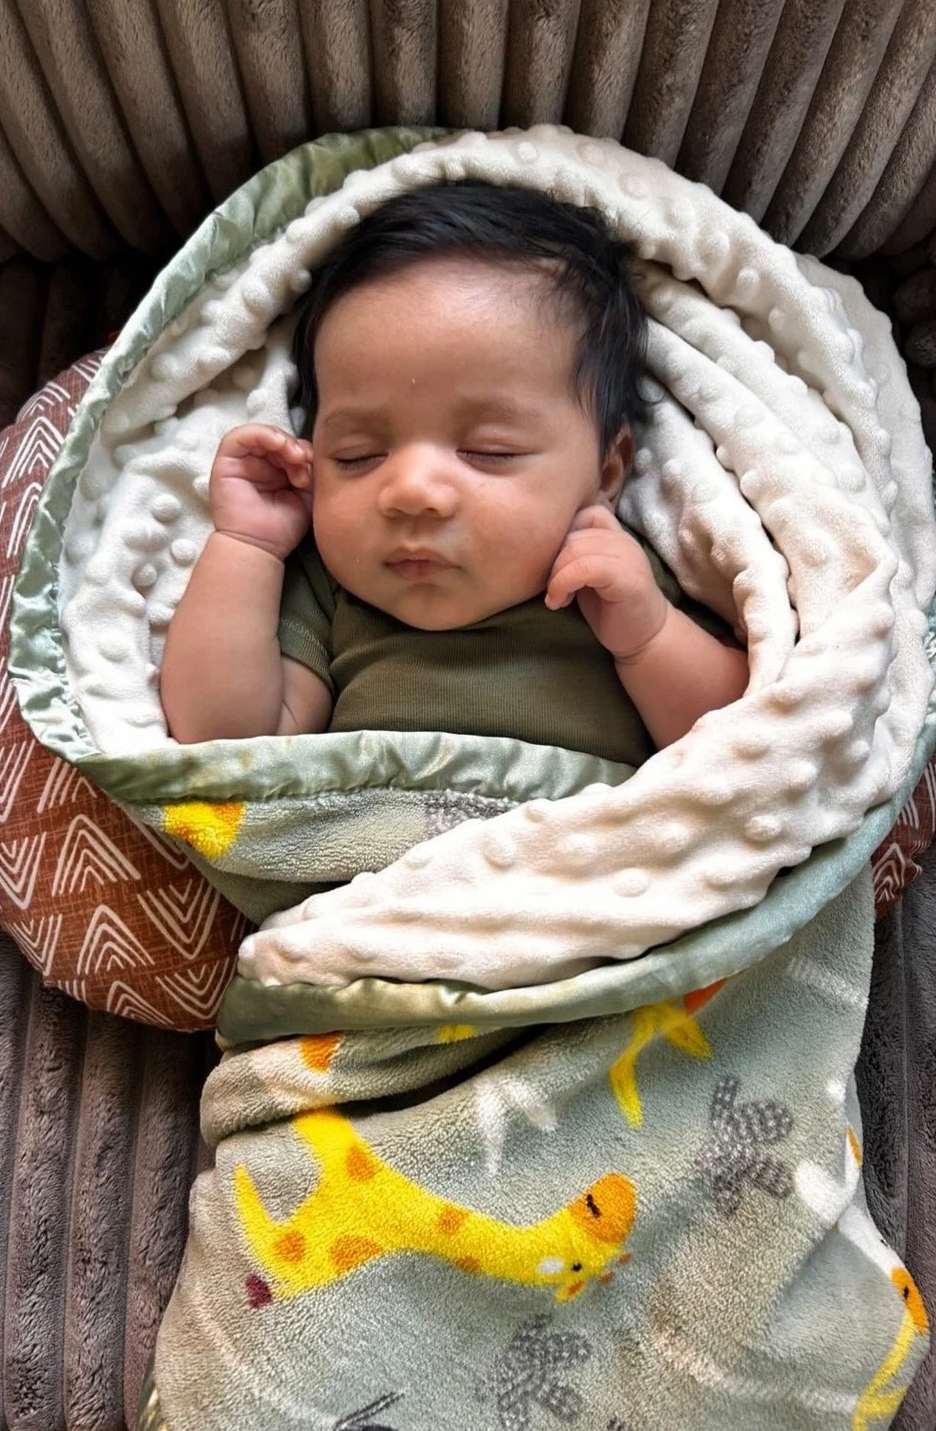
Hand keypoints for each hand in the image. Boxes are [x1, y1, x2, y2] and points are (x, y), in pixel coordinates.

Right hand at [209, 423, 313, 560]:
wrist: (260, 547)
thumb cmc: (282, 527)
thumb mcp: (306, 494)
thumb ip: (310, 471)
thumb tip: (311, 452)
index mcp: (276, 471)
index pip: (290, 447)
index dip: (304, 450)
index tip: (314, 465)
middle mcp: (258, 464)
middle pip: (277, 438)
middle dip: (295, 446)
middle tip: (304, 462)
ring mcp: (241, 462)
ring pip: (261, 434)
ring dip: (282, 440)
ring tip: (295, 458)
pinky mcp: (225, 462)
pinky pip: (238, 436)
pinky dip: (261, 434)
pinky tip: (278, 444)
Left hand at [545, 505, 668, 661]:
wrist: (644, 638)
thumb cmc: (611, 609)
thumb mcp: (587, 575)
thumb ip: (573, 555)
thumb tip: (536, 545)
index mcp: (614, 535)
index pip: (581, 514)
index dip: (560, 538)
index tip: (554, 568)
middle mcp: (623, 540)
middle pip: (572, 534)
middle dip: (552, 562)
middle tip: (551, 589)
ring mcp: (627, 556)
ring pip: (575, 548)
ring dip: (555, 576)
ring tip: (556, 598)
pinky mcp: (627, 577)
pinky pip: (585, 568)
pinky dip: (563, 584)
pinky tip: (561, 602)